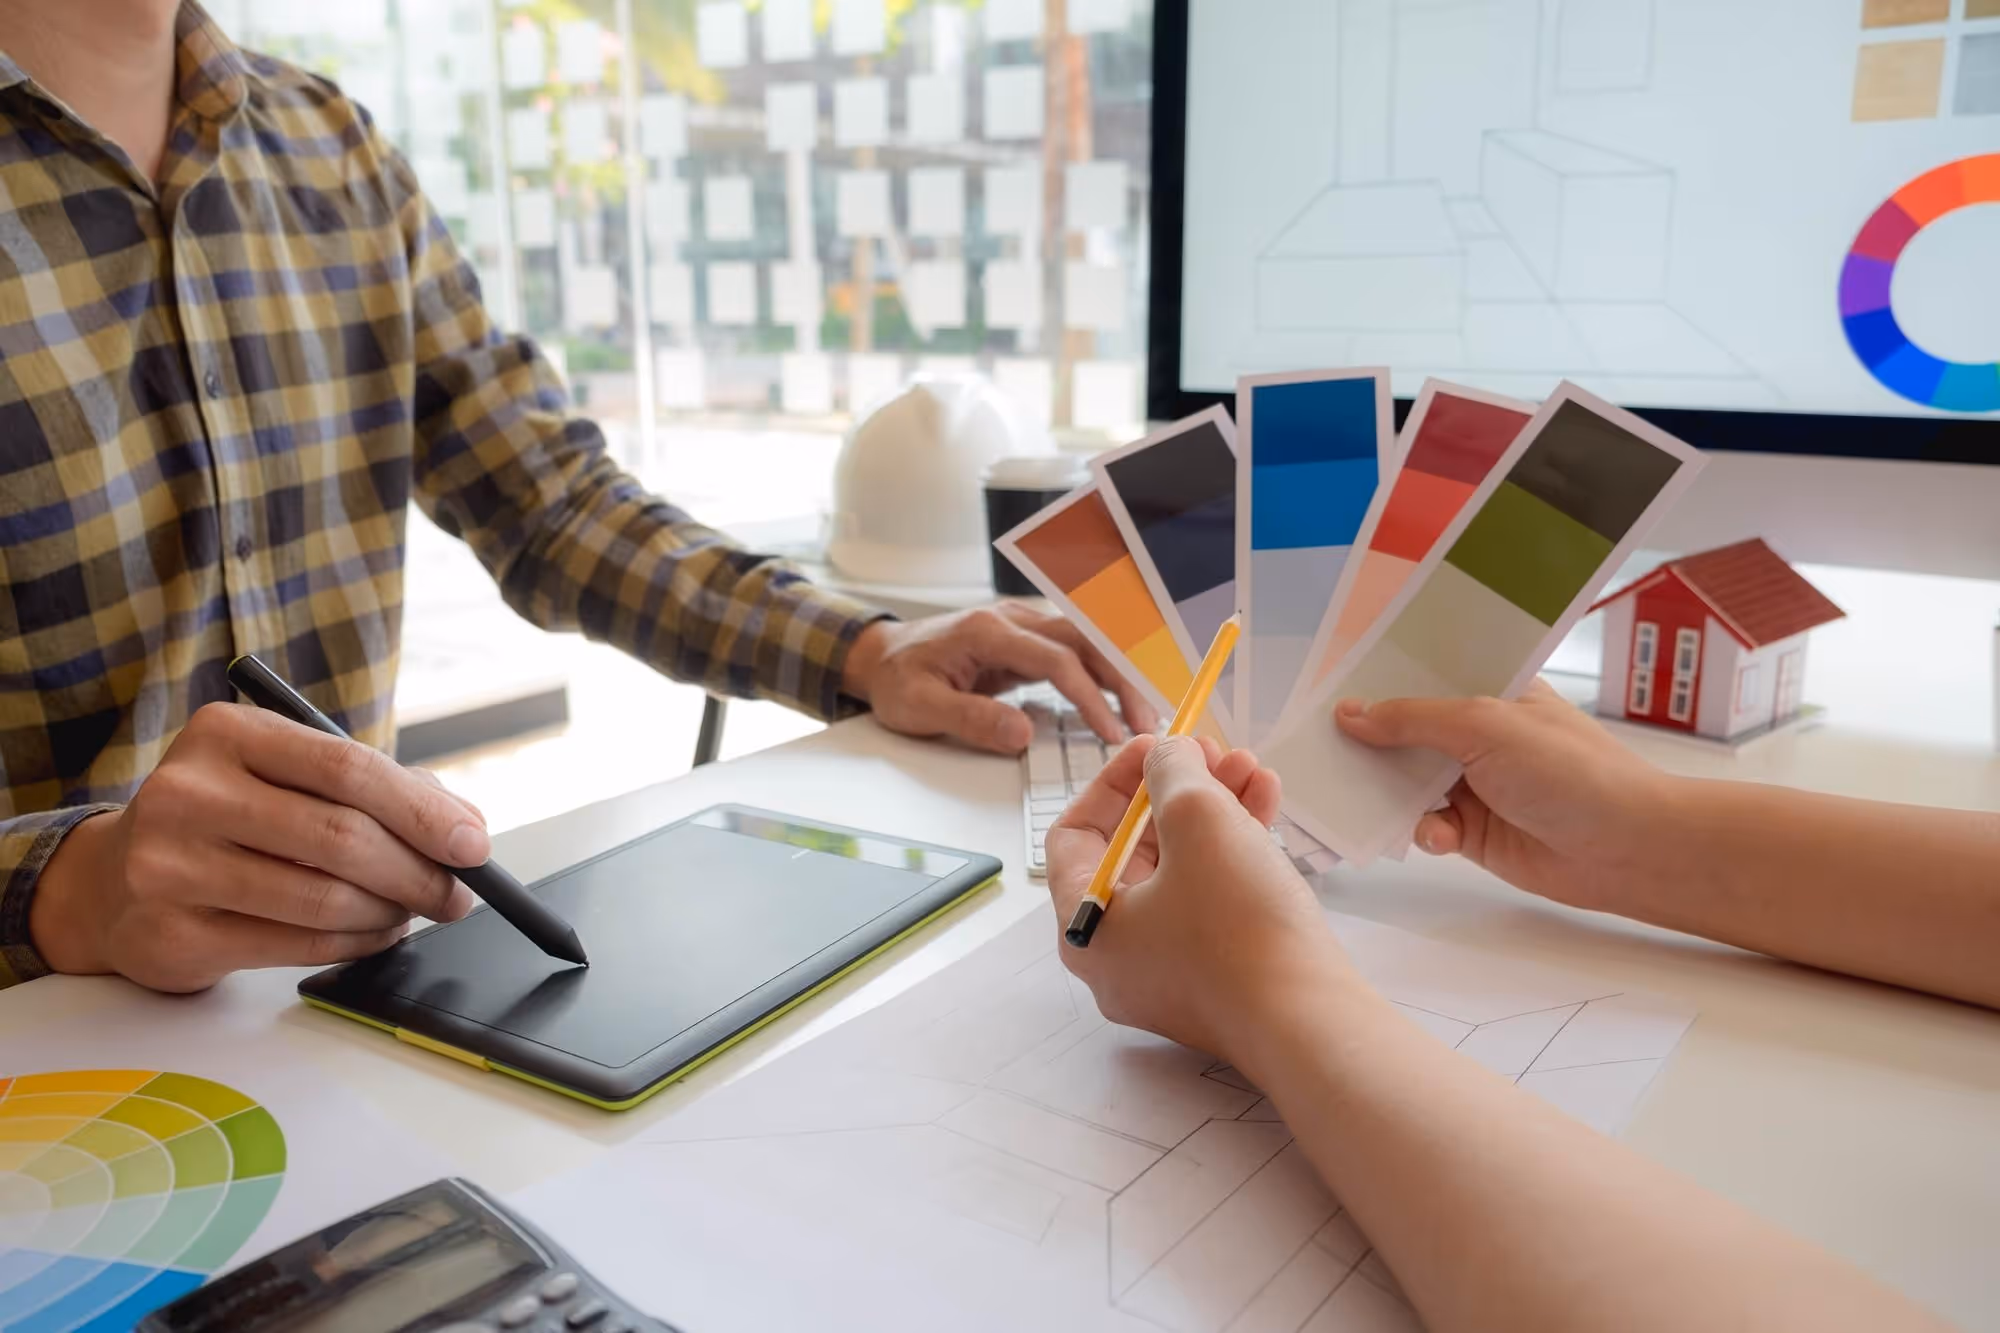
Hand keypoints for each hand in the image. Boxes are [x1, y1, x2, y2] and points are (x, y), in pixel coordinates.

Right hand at [30, 703, 487, 992]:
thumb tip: (465, 829)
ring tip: (409, 912)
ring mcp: (171, 865)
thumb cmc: (227, 818)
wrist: (112, 881)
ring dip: (388, 913)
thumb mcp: (285, 778)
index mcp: (226, 733)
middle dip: (418, 872)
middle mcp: (188, 792)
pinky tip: (372, 935)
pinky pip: (297, 945)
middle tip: (456, 894)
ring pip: (323, 899)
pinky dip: (354, 944)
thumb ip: (375, 790)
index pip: (348, 768)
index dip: (423, 810)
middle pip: (341, 837)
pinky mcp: (172, 934)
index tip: (473, 844)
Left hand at [844, 604, 1158, 753]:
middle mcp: (1009, 620)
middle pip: (1082, 642)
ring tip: (1141, 714)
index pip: (1055, 659)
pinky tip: (1116, 700)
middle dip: (1119, 680)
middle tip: (1145, 722)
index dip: (1089, 695)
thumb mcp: (921, 708)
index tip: (1110, 731)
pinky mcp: (1022, 640)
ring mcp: (1018, 626)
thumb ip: (971, 719)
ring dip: (1115, 675)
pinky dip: (1099, 673)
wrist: (878, 657)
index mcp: (986, 631)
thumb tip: (1023, 734)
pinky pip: (1071, 651)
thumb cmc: (896, 680)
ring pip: (1083, 642)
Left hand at [1045, 734, 1348, 1059]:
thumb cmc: (1238, 923)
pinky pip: (1213, 902)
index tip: (1158, 743)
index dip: (1115, 778)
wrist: (1311, 1022)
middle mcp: (1117, 959)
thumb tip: (1168, 755)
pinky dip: (1235, 852)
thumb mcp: (1198, 819)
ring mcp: (1169, 975)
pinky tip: (1268, 804)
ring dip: (1215, 811)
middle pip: (1134, 850)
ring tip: (1253, 769)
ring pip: (1182, 872)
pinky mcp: (1219, 982)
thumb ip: (1172, 770)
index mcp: (1085, 927)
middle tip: (1214, 752)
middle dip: (1177, 790)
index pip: (1075, 833)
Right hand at [1334, 680, 1677, 909]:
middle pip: (1407, 731)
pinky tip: (1438, 836)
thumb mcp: (1484, 725)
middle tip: (1320, 744)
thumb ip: (1412, 719)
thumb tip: (1349, 713)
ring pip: (1408, 782)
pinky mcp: (1473, 831)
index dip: (1381, 679)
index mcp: (1492, 690)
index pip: (1425, 675)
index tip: (1329, 682)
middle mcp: (1480, 733)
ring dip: (1387, 791)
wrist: (1625, 847)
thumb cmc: (1568, 769)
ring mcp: (1475, 783)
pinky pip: (1426, 826)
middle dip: (1370, 739)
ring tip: (1356, 795)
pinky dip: (1424, 832)